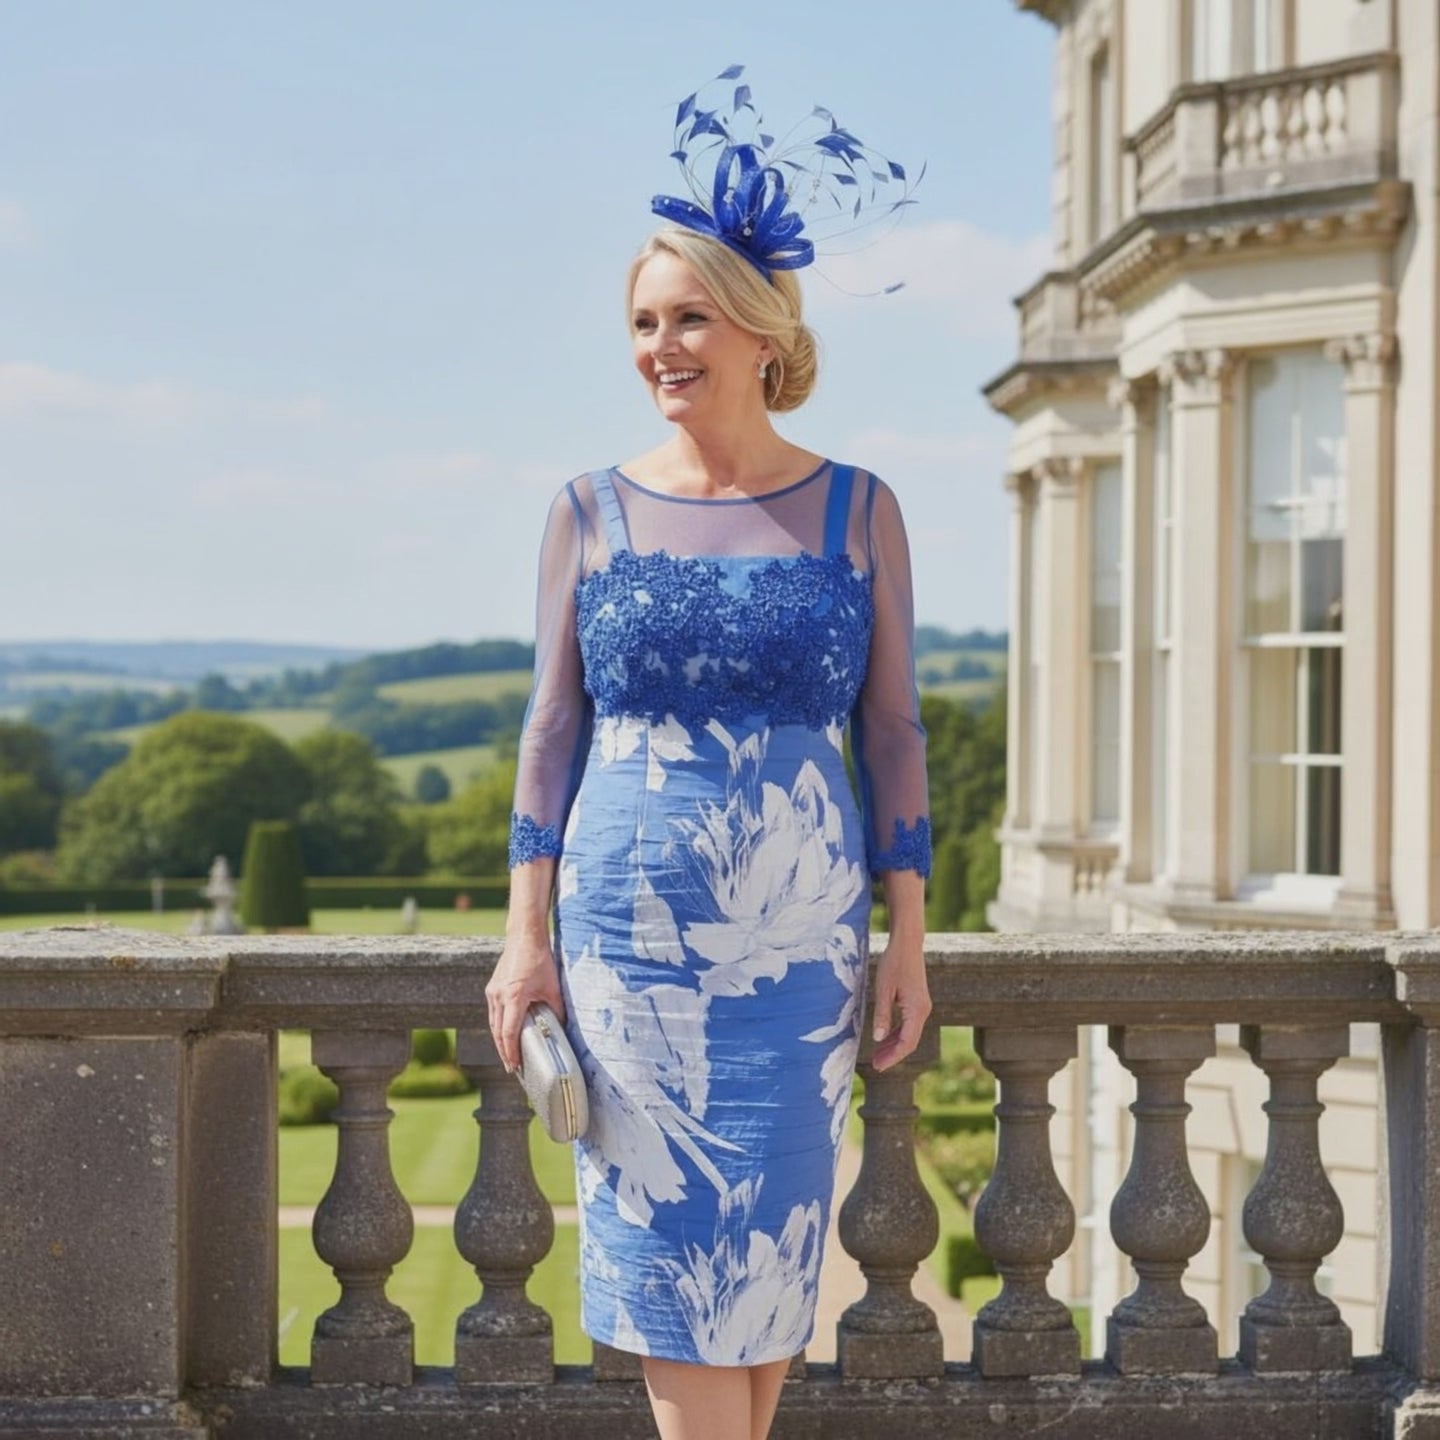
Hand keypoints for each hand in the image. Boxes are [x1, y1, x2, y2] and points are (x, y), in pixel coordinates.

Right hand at [485, 931, 564, 1072]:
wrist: (524, 936)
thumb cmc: (539, 959)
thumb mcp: (552, 986)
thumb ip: (556, 1009)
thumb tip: (562, 1028)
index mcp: (513, 996)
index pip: (509, 1032)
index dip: (511, 1052)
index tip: (516, 1066)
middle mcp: (498, 996)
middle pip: (498, 1032)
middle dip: (504, 1052)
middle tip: (513, 1068)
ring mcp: (492, 992)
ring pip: (493, 1024)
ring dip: (500, 1041)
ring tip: (509, 1056)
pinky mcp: (492, 988)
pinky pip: (494, 1013)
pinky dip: (499, 1027)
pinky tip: (506, 1034)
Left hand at [868, 939, 929, 1072]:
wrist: (907, 944)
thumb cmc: (894, 963)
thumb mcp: (883, 989)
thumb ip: (882, 1014)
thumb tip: (878, 1038)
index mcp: (916, 1010)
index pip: (907, 1043)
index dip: (893, 1057)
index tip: (878, 1066)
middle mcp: (923, 1011)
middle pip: (910, 1042)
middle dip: (893, 1055)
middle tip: (875, 1065)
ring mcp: (922, 1007)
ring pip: (910, 1034)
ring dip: (894, 1045)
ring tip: (877, 1055)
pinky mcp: (918, 1002)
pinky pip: (909, 1024)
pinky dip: (898, 1034)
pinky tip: (885, 1039)